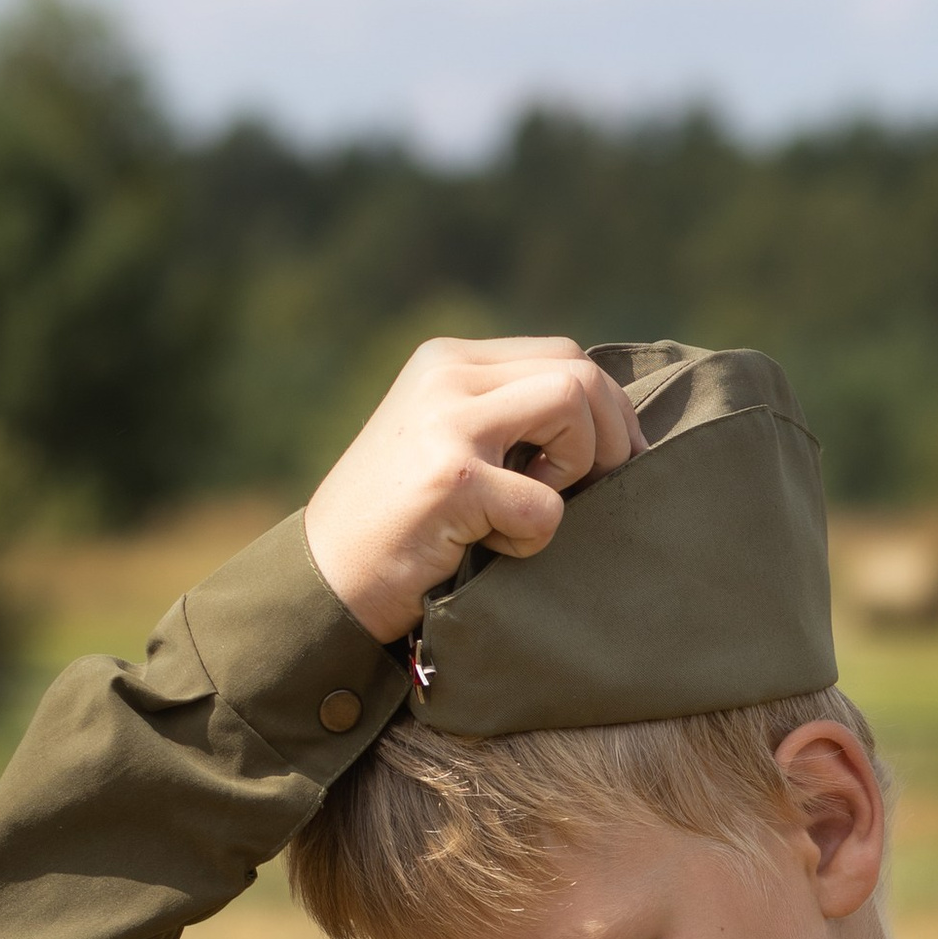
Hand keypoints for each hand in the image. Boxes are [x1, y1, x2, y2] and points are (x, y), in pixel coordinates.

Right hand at [303, 336, 642, 642]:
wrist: (325, 583)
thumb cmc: (397, 529)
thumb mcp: (445, 446)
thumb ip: (505, 419)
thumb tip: (608, 427)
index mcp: (449, 362)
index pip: (564, 354)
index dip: (607, 410)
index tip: (612, 464)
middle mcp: (447, 375)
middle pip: (578, 373)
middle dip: (611, 438)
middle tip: (597, 493)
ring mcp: (448, 422)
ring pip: (572, 406)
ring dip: (577, 472)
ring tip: (532, 512)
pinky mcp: (452, 479)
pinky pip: (546, 504)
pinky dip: (535, 539)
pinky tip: (491, 550)